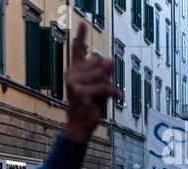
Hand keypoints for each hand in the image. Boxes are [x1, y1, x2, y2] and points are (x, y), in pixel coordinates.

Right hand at [64, 22, 119, 143]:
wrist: (81, 126)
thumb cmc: (90, 106)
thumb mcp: (101, 87)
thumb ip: (104, 73)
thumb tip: (110, 60)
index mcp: (74, 71)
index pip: (77, 50)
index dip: (81, 35)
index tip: (83, 22)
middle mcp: (71, 74)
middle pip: (99, 64)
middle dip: (106, 77)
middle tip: (102, 91)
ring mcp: (74, 83)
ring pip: (102, 75)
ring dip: (109, 86)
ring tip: (105, 96)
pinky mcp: (80, 92)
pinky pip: (105, 87)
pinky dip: (113, 93)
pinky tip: (116, 98)